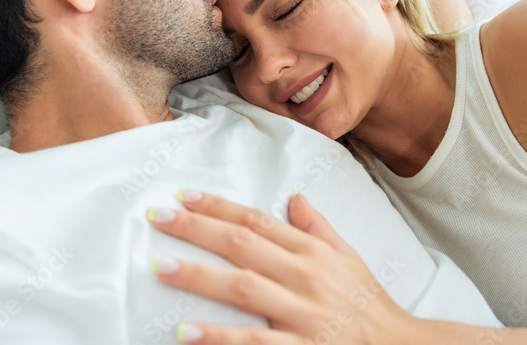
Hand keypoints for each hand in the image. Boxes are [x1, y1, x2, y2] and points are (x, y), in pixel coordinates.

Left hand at [147, 190, 418, 343]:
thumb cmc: (368, 303)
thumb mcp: (347, 257)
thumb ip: (316, 227)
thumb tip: (294, 196)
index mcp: (312, 251)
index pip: (257, 220)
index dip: (218, 206)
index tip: (184, 196)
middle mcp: (305, 276)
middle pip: (242, 245)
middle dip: (196, 229)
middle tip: (158, 217)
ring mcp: (302, 314)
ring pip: (243, 289)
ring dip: (198, 277)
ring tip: (160, 267)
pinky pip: (253, 344)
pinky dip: (218, 338)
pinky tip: (186, 333)